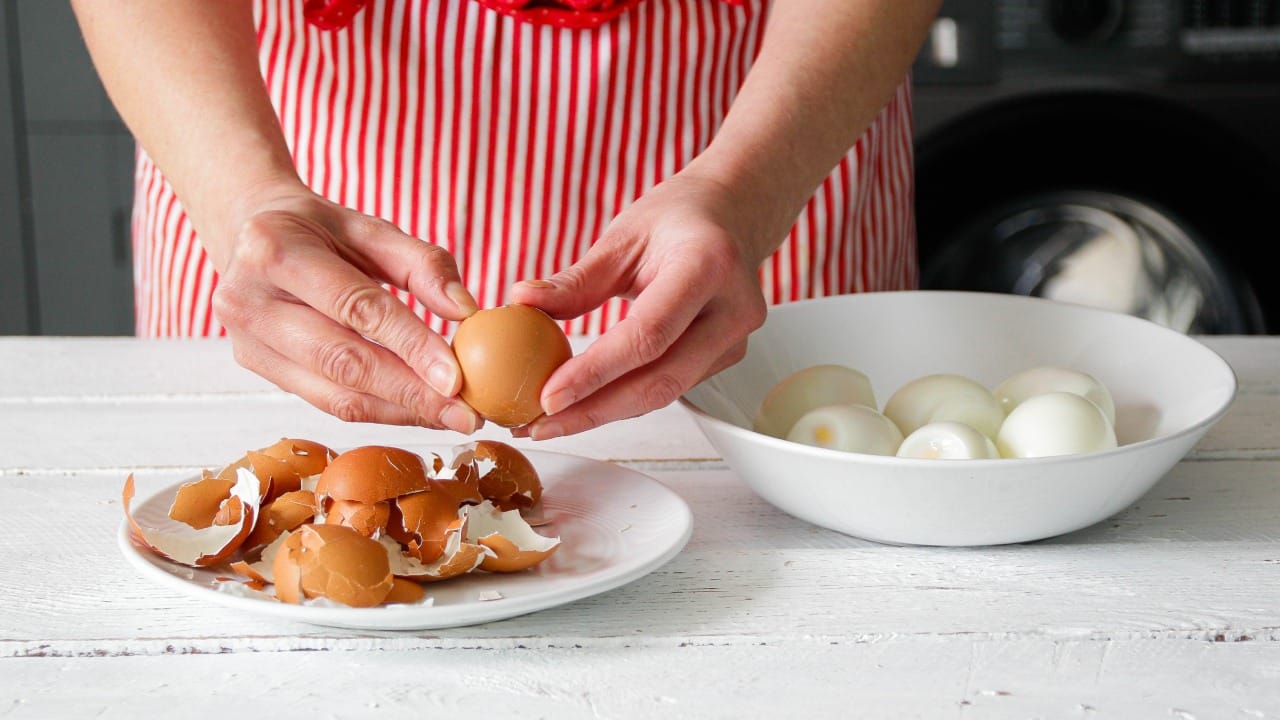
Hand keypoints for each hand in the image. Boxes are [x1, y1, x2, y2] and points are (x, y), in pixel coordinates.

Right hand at [209, 184, 482, 431]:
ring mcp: (246, 340)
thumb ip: (422, 263)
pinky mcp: (256, 367)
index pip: (356, 307)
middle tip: (464, 414)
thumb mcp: (369, 227)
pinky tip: (417, 412)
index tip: (456, 378)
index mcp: (275, 249)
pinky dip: (378, 410)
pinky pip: (326, 401)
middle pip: (343, 361)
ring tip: (450, 417)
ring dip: (400, 412)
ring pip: (335, 394)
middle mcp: (249, 299)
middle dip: (411, 393)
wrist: (247, 232)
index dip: (409, 344)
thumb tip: (464, 310)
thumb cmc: (317, 229)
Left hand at [509, 172, 774, 438]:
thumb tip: (521, 302)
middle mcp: (732, 309)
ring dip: (605, 412)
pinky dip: (625, 399)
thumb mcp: (624, 235)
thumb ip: (577, 279)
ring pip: (665, 393)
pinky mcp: (727, 357)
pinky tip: (586, 404)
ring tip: (550, 421)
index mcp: (707, 265)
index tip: (548, 396)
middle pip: (660, 379)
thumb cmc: (678, 218)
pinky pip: (671, 386)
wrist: (734, 214)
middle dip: (595, 410)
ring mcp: (735, 339)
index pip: (648, 334)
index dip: (596, 372)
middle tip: (539, 425)